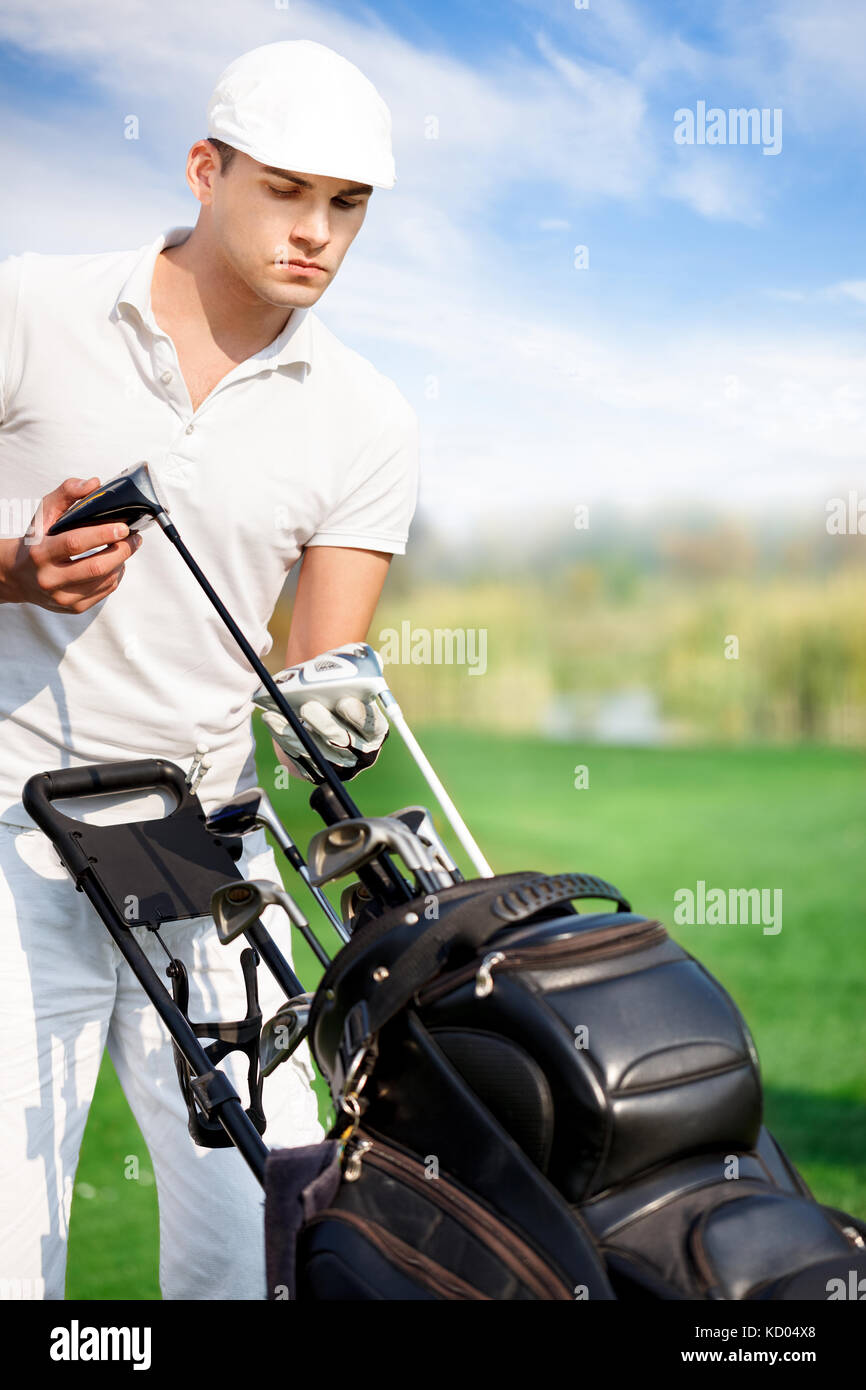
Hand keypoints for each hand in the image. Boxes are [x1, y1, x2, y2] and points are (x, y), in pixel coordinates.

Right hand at [0, 476, 142, 612]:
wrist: (18, 575)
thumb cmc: (36, 540)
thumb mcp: (45, 513)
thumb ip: (67, 493)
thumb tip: (94, 484)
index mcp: (40, 553)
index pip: (75, 543)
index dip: (103, 534)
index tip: (123, 527)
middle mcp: (49, 578)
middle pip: (95, 567)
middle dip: (122, 551)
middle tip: (134, 538)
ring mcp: (62, 597)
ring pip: (104, 581)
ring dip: (122, 563)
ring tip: (126, 548)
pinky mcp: (73, 607)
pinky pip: (104, 592)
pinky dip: (116, 576)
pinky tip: (115, 563)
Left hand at [253, 652, 388, 782]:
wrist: (318, 705)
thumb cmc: (338, 687)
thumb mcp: (355, 676)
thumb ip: (366, 669)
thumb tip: (378, 662)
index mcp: (375, 730)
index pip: (374, 728)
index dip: (360, 717)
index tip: (344, 701)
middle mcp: (359, 752)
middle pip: (343, 741)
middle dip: (325, 724)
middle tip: (308, 705)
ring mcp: (336, 764)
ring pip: (317, 750)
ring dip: (299, 731)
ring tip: (284, 711)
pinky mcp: (313, 770)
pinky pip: (297, 756)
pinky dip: (283, 736)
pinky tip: (272, 719)